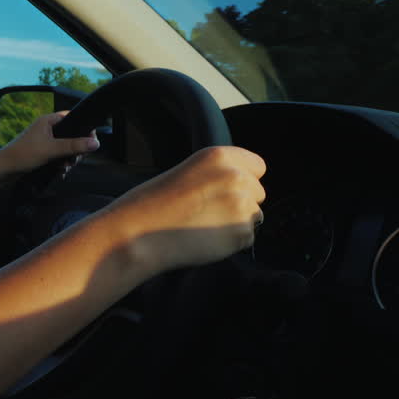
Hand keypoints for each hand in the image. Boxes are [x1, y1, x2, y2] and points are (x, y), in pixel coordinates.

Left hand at [0, 110, 100, 176]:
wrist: (4, 170)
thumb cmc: (23, 155)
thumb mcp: (52, 150)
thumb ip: (74, 145)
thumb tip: (95, 143)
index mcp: (48, 121)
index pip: (72, 117)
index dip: (83, 128)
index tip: (90, 141)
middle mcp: (47, 128)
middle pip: (72, 135)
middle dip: (76, 149)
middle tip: (75, 159)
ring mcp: (45, 141)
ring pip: (66, 148)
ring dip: (69, 159)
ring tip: (65, 167)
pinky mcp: (43, 153)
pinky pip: (59, 156)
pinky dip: (62, 164)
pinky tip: (60, 172)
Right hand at [103, 146, 266, 274]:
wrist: (140, 233)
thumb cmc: (155, 204)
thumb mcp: (188, 172)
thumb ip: (219, 175)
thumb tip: (245, 188)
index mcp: (220, 156)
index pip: (258, 166)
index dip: (243, 178)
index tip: (225, 189)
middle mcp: (236, 177)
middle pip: (258, 192)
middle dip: (241, 202)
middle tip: (208, 211)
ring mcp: (241, 205)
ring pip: (254, 216)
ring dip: (236, 223)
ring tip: (203, 225)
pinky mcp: (241, 232)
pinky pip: (248, 238)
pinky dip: (231, 242)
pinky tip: (205, 238)